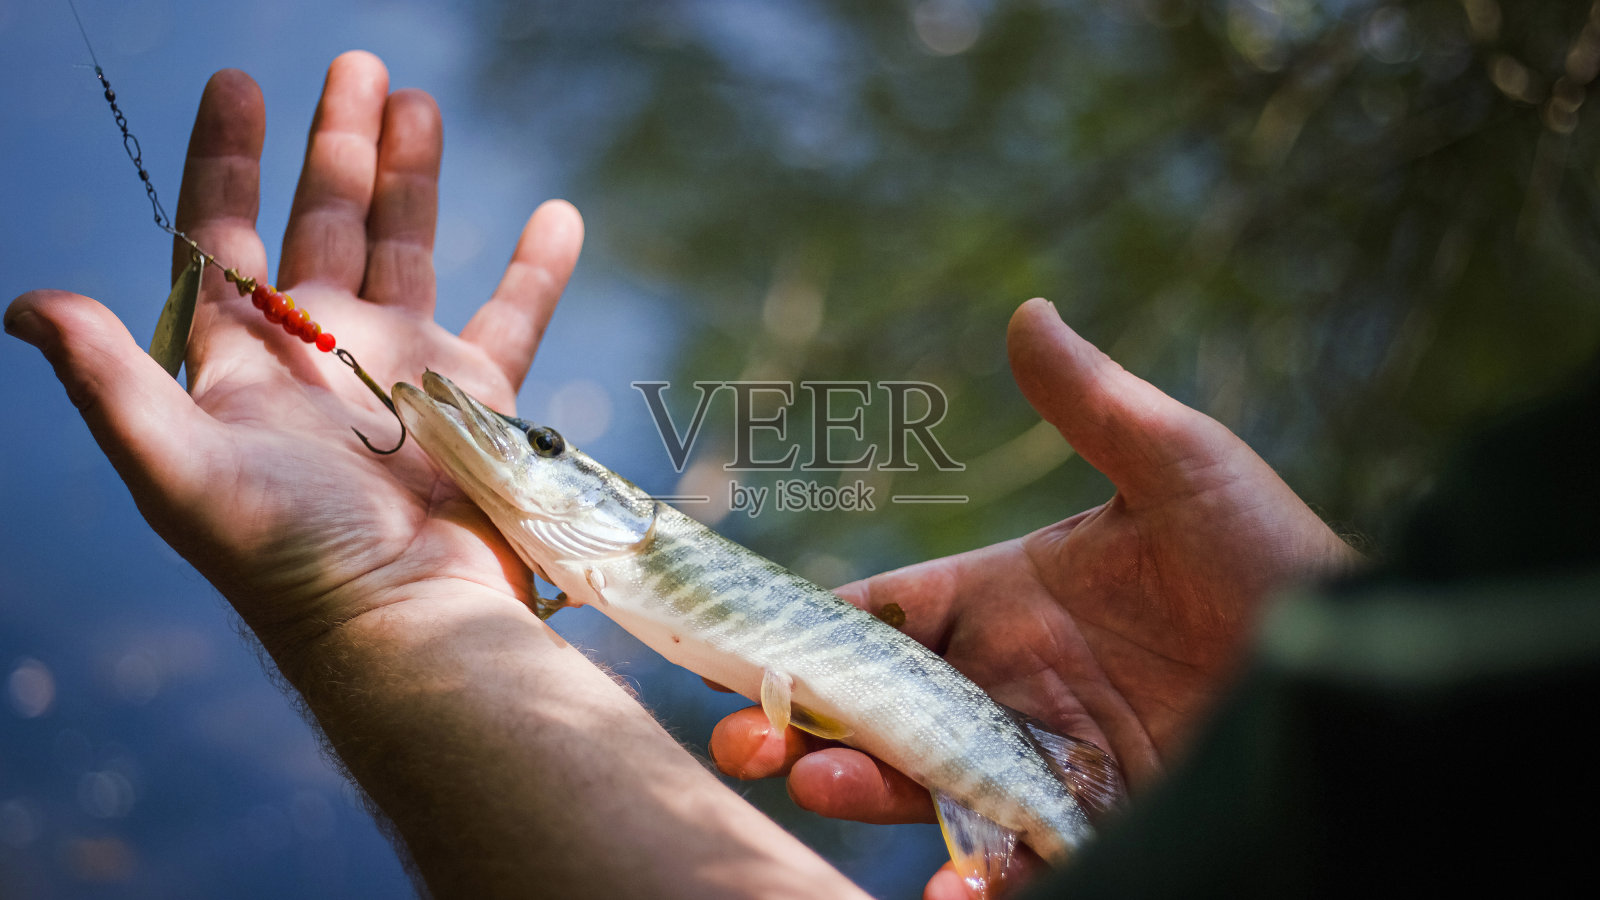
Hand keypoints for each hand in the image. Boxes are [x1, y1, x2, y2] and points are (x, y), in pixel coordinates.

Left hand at [5, 52, 581, 676]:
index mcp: (246, 360)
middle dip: (336, 141)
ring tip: (419, 102)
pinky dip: (536, 269)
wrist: (405, 621)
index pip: (223, 236)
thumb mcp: (179, 468)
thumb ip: (110, 382)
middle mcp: (324, 353)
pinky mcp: (476, 399)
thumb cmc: (287, 558)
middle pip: (325, 220)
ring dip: (413, 176)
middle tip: (356, 62)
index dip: (224, 158)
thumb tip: (25, 302)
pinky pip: (513, 316)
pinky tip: (557, 214)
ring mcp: (404, 371)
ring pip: (409, 247)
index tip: (233, 82)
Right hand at [709, 298, 1359, 897]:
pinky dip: (975, 884)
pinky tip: (953, 892)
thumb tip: (1027, 309)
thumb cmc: (1277, 555)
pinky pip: (1018, 862)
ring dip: (866, 794)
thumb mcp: (1183, 468)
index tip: (725, 650)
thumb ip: (1094, 404)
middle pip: (877, 713)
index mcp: (1005, 603)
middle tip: (747, 744)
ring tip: (823, 788)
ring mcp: (1047, 762)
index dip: (801, 634)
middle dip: (802, 728)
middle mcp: (1010, 687)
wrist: (1373, 663)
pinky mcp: (1097, 826)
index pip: (879, 619)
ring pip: (927, 790)